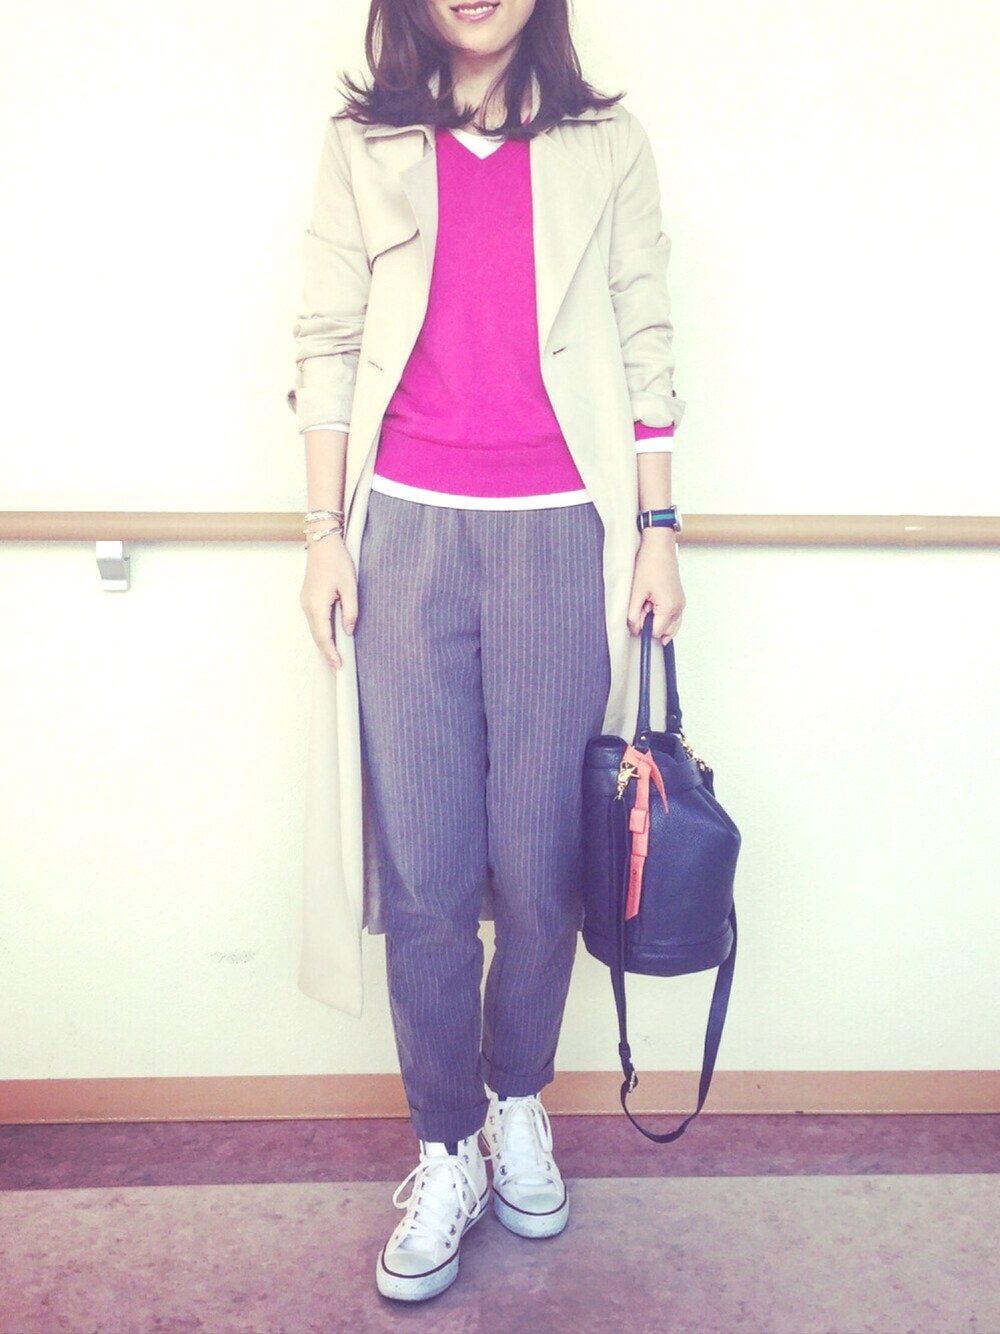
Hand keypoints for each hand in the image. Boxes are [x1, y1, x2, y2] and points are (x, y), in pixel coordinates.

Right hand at [299, 535, 357, 672]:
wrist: (322, 542)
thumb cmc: (337, 561)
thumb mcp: (350, 586)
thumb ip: (350, 611)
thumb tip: (348, 631)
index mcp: (317, 605)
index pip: (324, 637)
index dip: (332, 654)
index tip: (340, 668)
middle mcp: (307, 606)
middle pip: (317, 637)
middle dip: (328, 654)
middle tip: (338, 671)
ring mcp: (306, 602)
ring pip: (315, 630)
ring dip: (325, 645)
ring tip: (336, 659)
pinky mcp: (308, 599)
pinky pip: (315, 621)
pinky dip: (322, 633)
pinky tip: (331, 640)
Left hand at [627, 531, 685, 644]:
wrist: (659, 546)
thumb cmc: (650, 563)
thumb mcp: (636, 592)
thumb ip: (633, 615)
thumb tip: (634, 628)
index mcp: (669, 607)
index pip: (655, 633)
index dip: (642, 627)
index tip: (636, 615)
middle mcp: (678, 607)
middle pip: (664, 631)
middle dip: (650, 623)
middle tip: (642, 605)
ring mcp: (680, 603)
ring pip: (669, 625)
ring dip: (656, 618)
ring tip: (647, 602)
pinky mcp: (678, 598)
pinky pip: (672, 616)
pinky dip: (661, 614)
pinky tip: (652, 602)